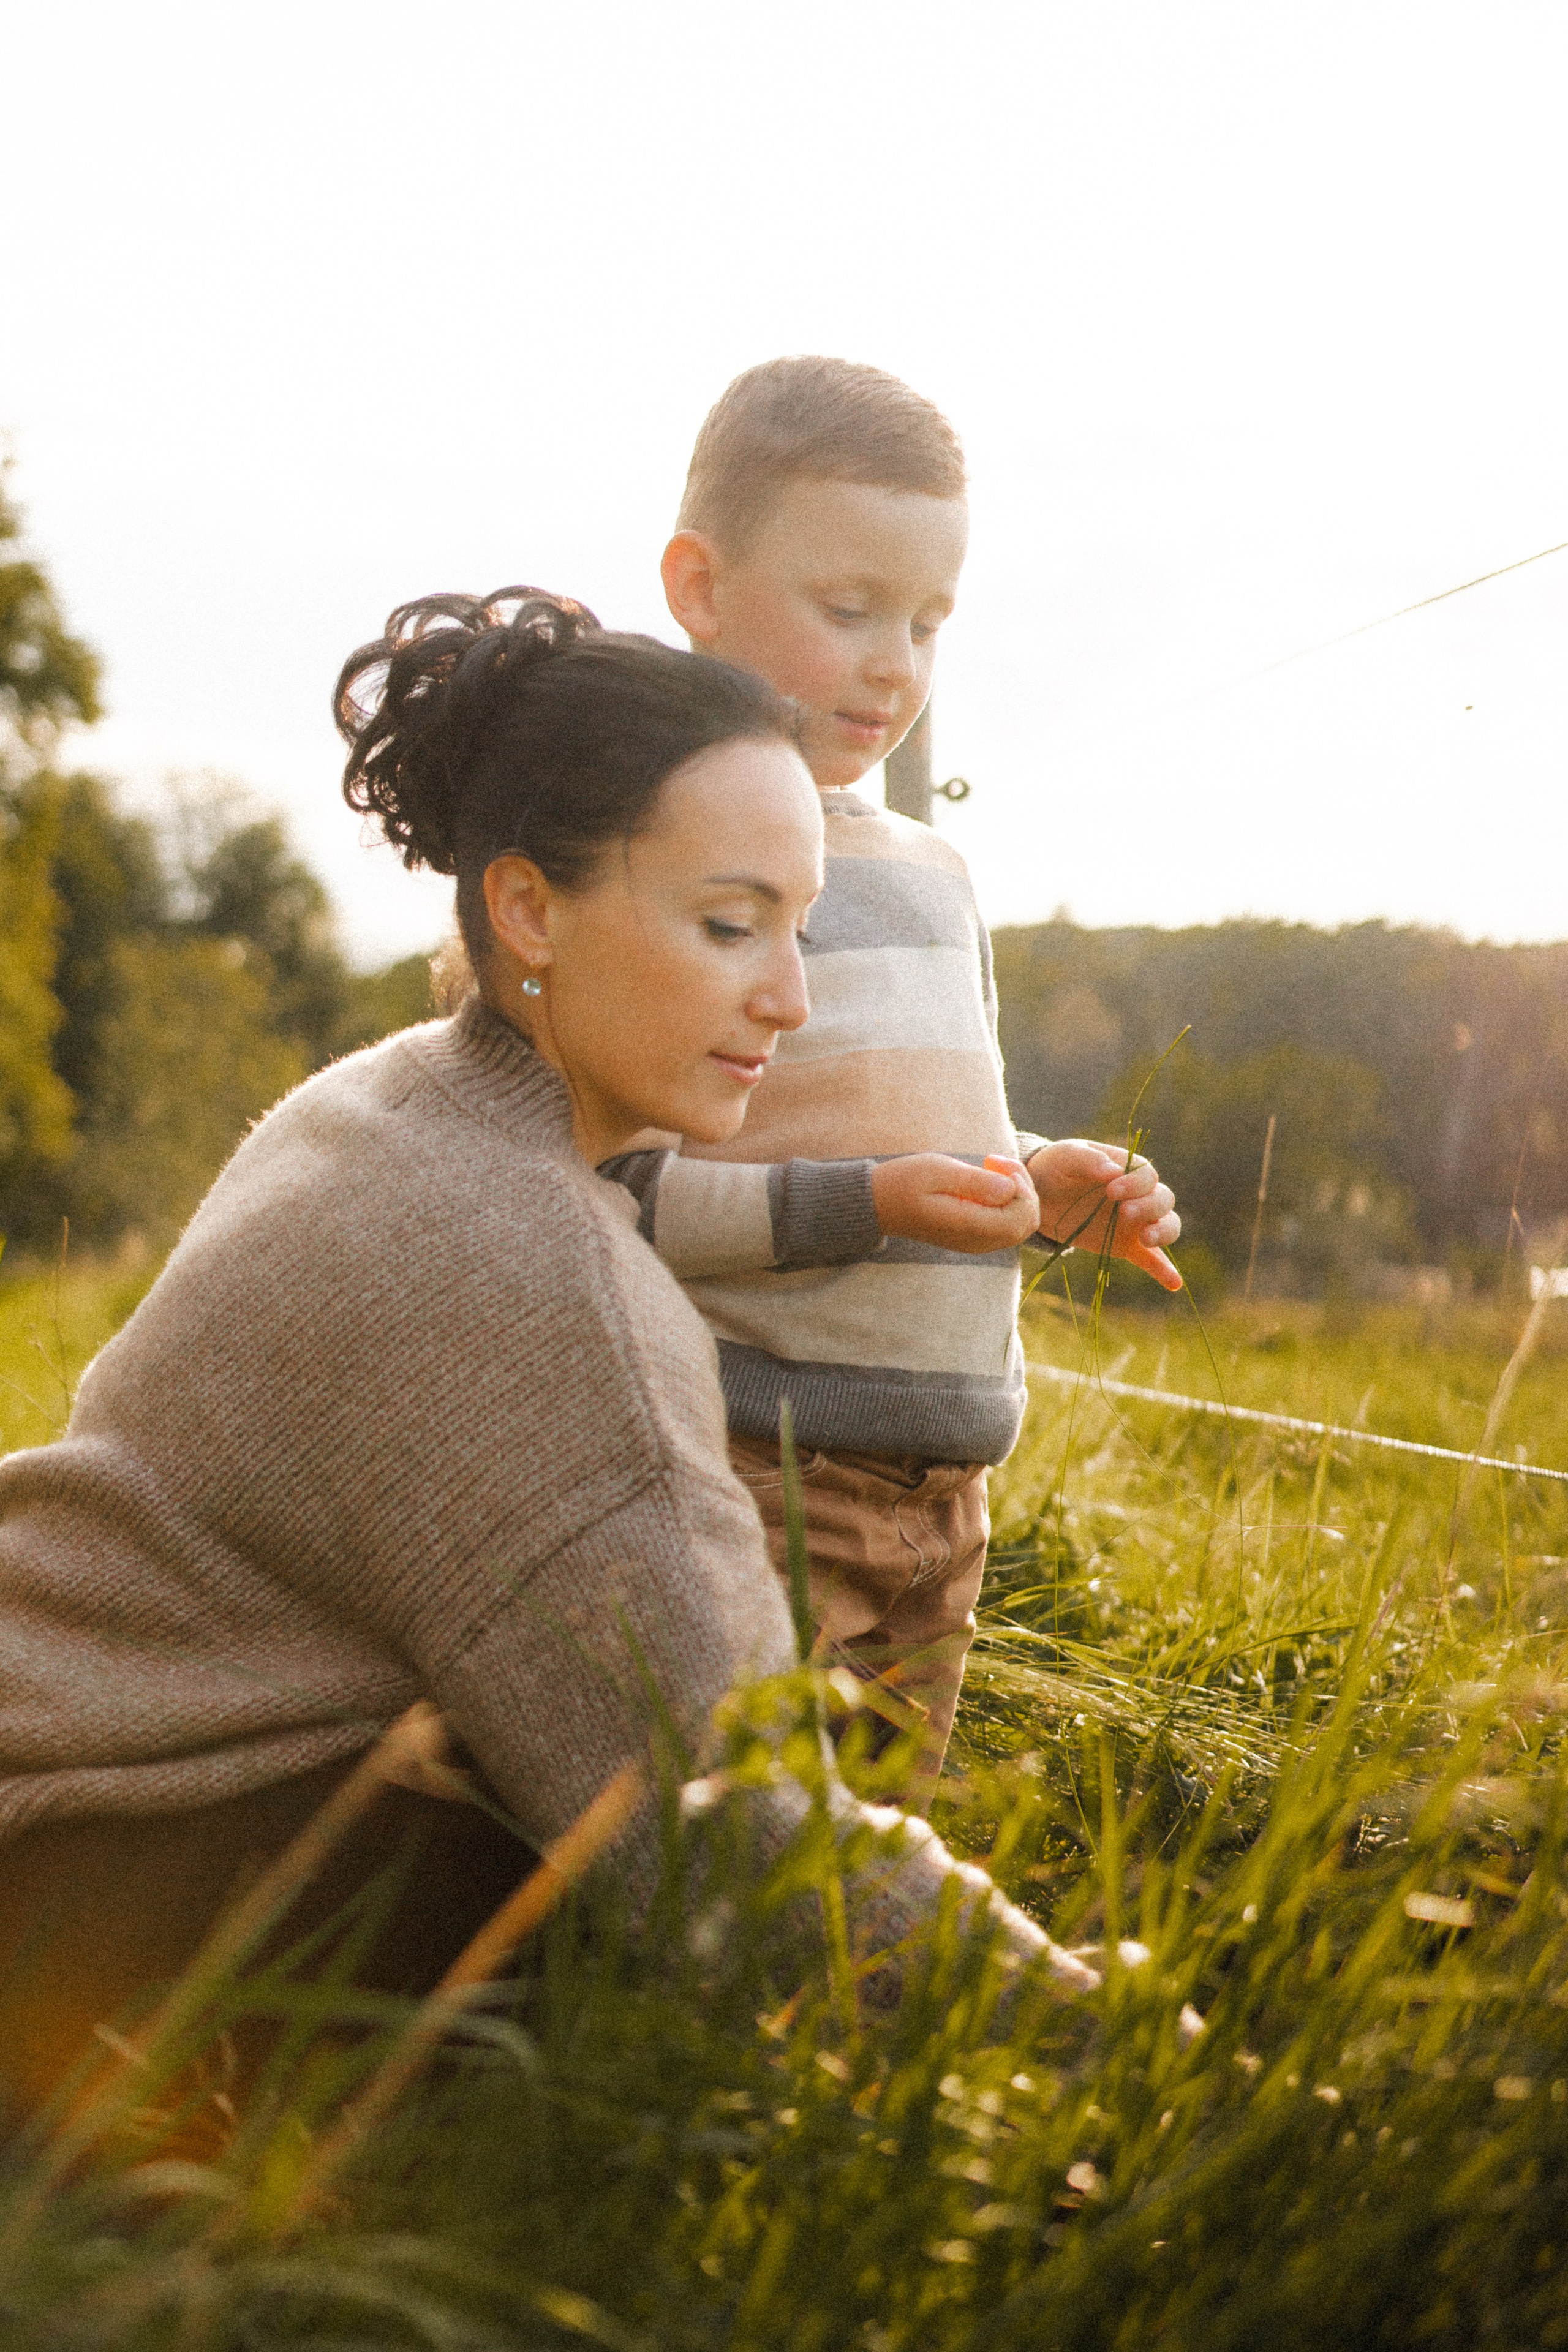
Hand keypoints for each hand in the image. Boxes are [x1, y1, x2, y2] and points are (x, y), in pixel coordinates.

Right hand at [871, 1154, 1040, 1254]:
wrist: (878, 1204)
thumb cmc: (904, 1182)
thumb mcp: (937, 1171)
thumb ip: (975, 1182)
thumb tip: (1010, 1188)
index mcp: (970, 1227)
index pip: (1022, 1216)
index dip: (1021, 1187)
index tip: (994, 1162)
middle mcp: (978, 1242)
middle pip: (1027, 1222)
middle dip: (1022, 1187)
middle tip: (994, 1161)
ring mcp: (977, 1243)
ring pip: (1020, 1223)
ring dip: (1015, 1192)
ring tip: (990, 1166)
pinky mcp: (974, 1238)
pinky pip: (1006, 1224)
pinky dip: (1005, 1201)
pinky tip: (985, 1181)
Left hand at [1026, 1139, 1181, 1292]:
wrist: (1040, 1194)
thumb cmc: (1057, 1167)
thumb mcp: (1066, 1156)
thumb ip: (1089, 1160)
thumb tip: (1113, 1171)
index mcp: (1128, 1170)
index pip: (1147, 1175)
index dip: (1135, 1183)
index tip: (1111, 1191)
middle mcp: (1139, 1195)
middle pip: (1163, 1200)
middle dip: (1149, 1206)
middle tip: (1124, 1212)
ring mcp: (1136, 1222)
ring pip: (1167, 1226)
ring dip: (1164, 1232)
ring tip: (1146, 1239)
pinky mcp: (1127, 1246)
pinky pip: (1152, 1260)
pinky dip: (1164, 1271)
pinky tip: (1174, 1284)